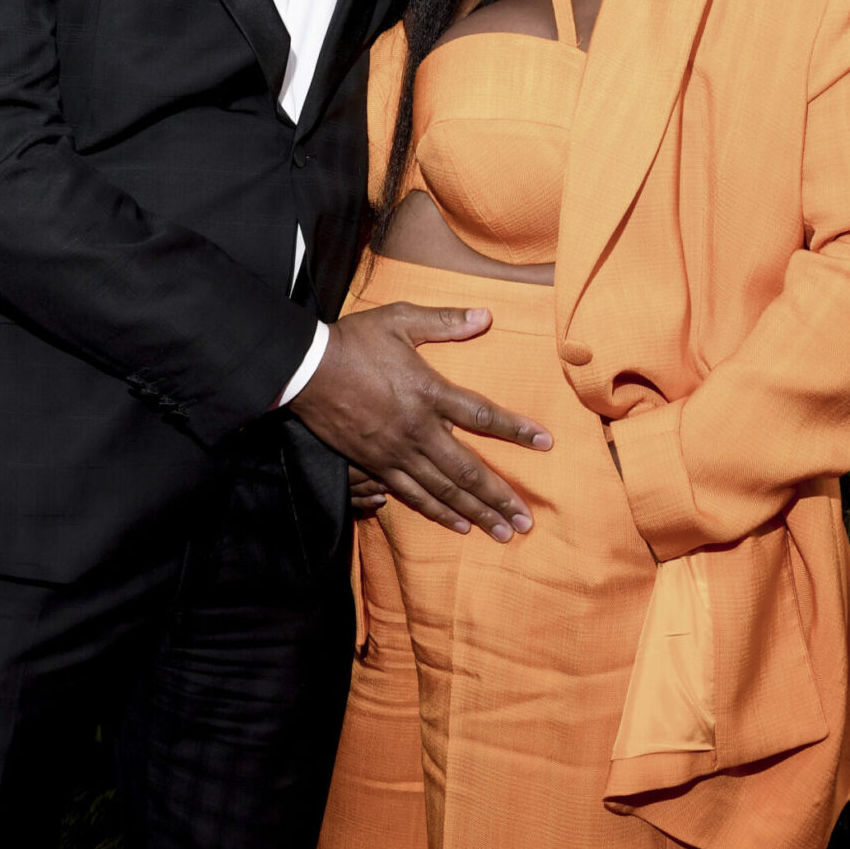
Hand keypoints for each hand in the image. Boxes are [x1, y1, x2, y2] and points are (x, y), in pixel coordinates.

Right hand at [289, 301, 551, 542]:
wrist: (304, 369)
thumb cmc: (353, 341)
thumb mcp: (399, 321)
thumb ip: (445, 322)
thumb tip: (486, 316)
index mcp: (428, 392)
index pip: (482, 416)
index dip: (516, 431)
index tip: (545, 444)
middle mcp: (417, 429)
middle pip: (467, 470)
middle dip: (499, 498)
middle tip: (526, 522)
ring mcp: (395, 452)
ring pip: (443, 490)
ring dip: (475, 513)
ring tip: (501, 533)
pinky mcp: (374, 465)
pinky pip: (411, 495)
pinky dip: (437, 513)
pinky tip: (458, 525)